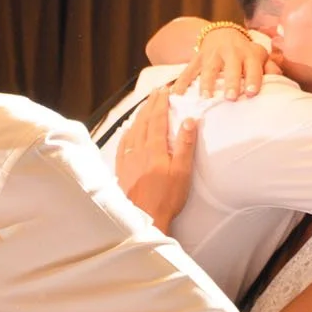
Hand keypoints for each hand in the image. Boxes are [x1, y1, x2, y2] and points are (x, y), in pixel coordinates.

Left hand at [116, 86, 199, 231]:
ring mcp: (128, 160)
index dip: (161, 104)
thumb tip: (189, 121)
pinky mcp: (122, 170)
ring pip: (132, 131)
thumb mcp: (182, 172)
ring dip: (139, 116)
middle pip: (144, 121)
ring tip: (144, 107)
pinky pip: (122, 146)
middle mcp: (139, 150)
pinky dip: (126, 134)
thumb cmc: (166, 198)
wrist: (145, 219)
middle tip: (155, 93)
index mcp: (155, 149)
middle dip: (150, 105)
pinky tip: (128, 131)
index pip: (158, 119)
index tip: (165, 92)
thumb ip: (185, 145)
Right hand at [172, 25, 268, 99]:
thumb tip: (279, 76)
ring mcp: (211, 55)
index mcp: (247, 53)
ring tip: (204, 97)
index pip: (253, 65)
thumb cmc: (244, 52)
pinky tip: (175, 95)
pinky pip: (187, 71)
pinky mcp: (196, 59)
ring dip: (206, 83)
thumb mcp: (258, 55)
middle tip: (231, 98)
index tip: (252, 93)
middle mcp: (230, 52)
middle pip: (230, 67)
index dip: (253, 78)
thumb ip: (269, 66)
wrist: (221, 33)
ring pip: (208, 68)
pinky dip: (181, 83)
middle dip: (231, 81)